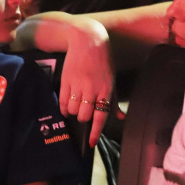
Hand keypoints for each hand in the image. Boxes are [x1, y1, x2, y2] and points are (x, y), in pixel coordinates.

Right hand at [61, 18, 114, 146]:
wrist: (88, 41)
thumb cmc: (103, 62)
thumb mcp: (111, 80)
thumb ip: (113, 100)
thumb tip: (120, 117)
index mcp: (106, 89)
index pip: (101, 116)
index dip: (96, 131)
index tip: (91, 143)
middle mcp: (92, 89)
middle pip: (84, 116)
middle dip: (84, 119)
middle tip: (84, 113)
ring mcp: (78, 85)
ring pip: (73, 110)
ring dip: (74, 112)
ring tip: (76, 106)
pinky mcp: (66, 81)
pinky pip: (63, 102)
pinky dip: (65, 108)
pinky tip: (68, 106)